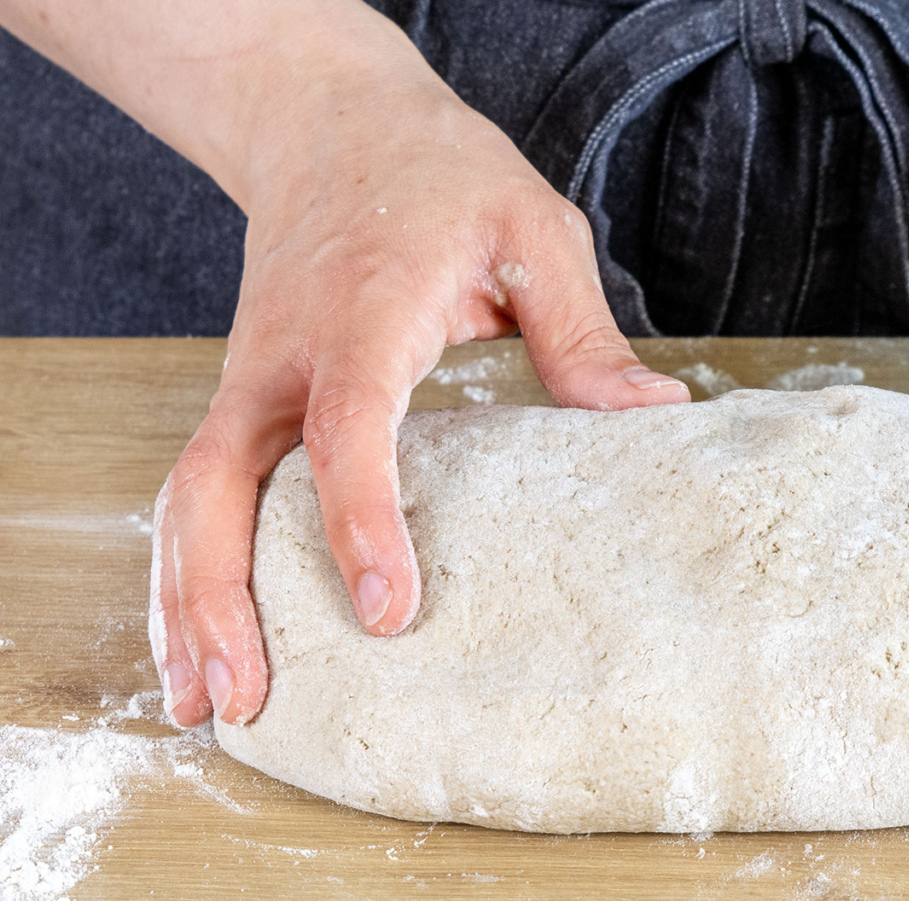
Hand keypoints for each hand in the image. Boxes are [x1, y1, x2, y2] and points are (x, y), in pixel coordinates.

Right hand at [152, 78, 687, 727]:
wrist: (331, 122)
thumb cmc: (440, 176)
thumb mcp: (532, 229)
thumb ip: (583, 332)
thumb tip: (659, 416)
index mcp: (365, 314)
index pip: (347, 426)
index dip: (358, 519)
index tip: (386, 611)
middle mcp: (284, 357)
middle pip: (218, 483)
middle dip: (218, 594)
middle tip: (243, 699)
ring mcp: (249, 379)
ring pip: (189, 499)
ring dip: (184, 601)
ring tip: (203, 704)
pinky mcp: (243, 398)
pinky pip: (200, 491)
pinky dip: (188, 568)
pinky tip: (205, 637)